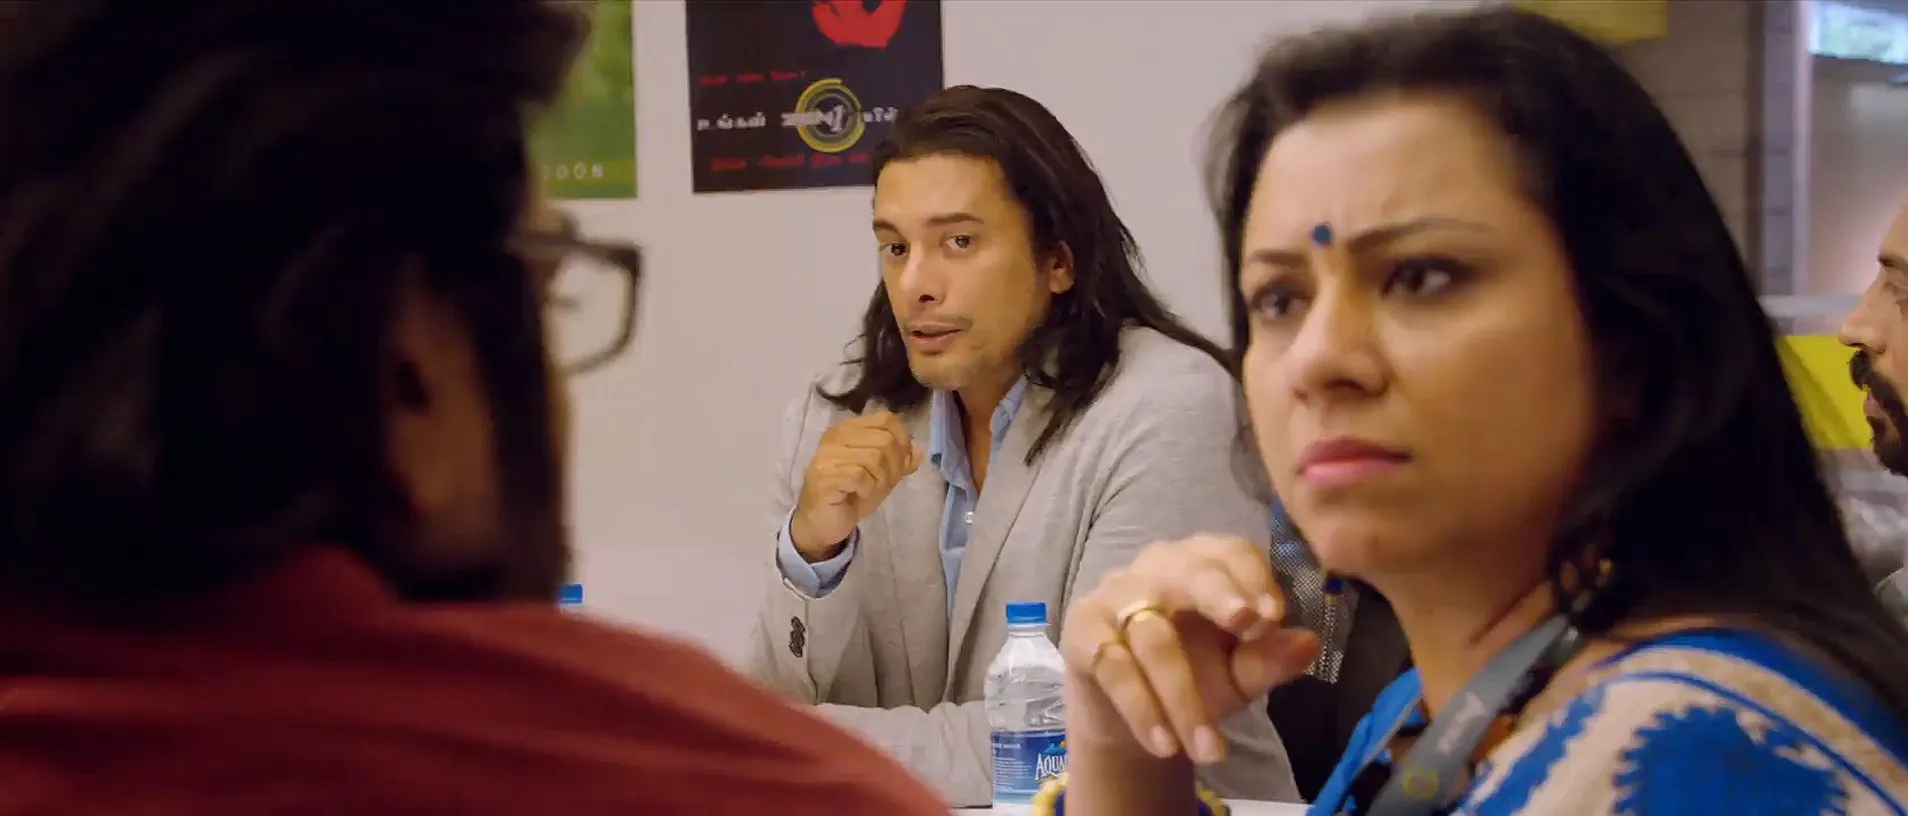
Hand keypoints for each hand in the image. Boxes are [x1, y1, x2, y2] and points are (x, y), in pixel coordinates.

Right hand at [789, 411, 922, 560]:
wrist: (822, 523)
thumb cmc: (850, 495)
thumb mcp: (881, 475)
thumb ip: (899, 461)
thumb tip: (918, 452)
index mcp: (848, 429)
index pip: (886, 419)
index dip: (902, 441)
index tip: (901, 463)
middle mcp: (835, 437)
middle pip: (884, 439)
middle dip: (894, 465)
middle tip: (884, 483)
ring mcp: (827, 455)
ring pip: (874, 458)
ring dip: (880, 480)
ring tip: (870, 490)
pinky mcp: (824, 476)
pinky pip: (860, 476)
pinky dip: (867, 489)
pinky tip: (858, 495)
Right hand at [1060, 535, 1320, 765]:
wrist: (1133, 715)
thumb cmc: (1194, 675)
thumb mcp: (1238, 673)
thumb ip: (1268, 659)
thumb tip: (1309, 643)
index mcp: (1202, 563)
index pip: (1229, 552)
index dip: (1253, 578)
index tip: (1275, 615)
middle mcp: (1156, 569)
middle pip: (1188, 572)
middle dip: (1219, 595)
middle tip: (1250, 626)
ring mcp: (1114, 597)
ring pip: (1153, 637)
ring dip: (1183, 698)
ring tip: (1210, 750)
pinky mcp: (1083, 632)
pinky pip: (1114, 666)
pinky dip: (1141, 708)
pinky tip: (1165, 745)